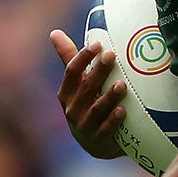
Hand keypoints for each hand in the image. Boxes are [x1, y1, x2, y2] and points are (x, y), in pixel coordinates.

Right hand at [52, 29, 127, 158]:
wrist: (97, 144)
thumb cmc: (86, 105)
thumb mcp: (77, 85)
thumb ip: (71, 60)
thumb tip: (54, 32)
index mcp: (66, 93)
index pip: (72, 72)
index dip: (83, 58)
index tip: (98, 45)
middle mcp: (72, 110)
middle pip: (86, 88)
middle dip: (99, 71)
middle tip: (111, 56)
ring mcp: (85, 127)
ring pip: (96, 109)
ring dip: (109, 97)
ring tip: (122, 85)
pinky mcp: (98, 141)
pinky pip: (105, 130)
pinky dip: (113, 121)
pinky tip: (123, 111)